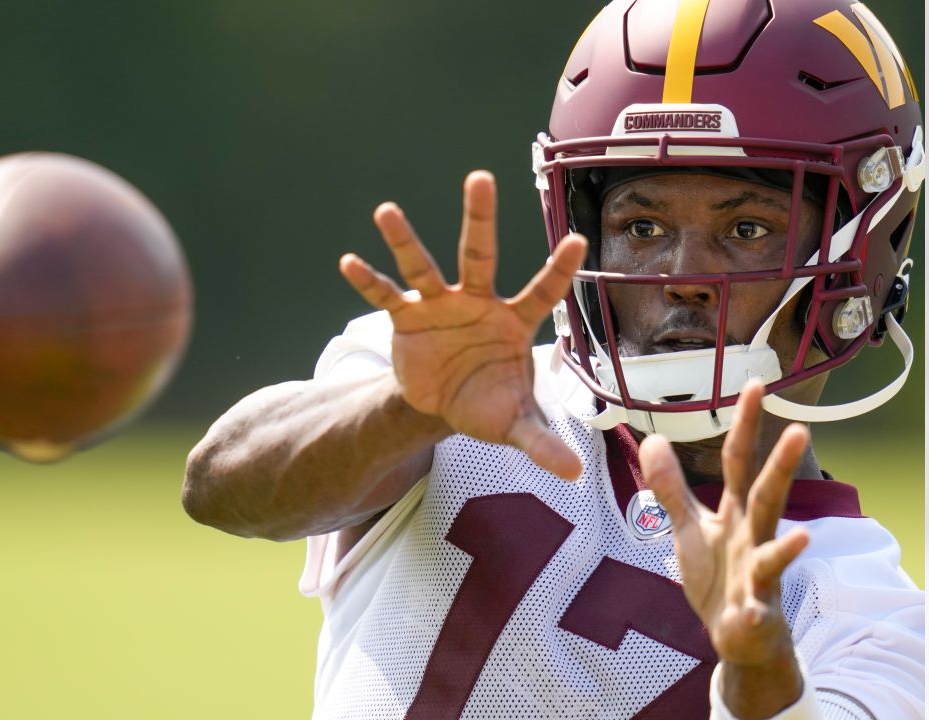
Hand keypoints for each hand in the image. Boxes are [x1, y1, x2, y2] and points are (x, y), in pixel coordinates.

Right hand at [338, 170, 587, 479]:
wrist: (446, 403)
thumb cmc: (491, 402)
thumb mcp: (516, 424)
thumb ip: (542, 442)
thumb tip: (572, 475)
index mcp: (514, 321)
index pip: (542, 291)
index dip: (559, 269)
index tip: (580, 241)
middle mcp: (477, 302)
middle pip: (478, 254)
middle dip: (479, 218)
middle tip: (479, 177)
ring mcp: (440, 305)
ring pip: (423, 266)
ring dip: (404, 240)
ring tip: (386, 211)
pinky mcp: (408, 318)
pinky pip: (387, 297)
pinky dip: (368, 282)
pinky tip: (349, 262)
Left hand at [638, 380, 810, 716]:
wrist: (738, 637)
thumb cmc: (718, 576)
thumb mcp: (689, 528)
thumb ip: (671, 487)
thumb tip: (653, 439)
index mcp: (735, 514)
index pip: (740, 462)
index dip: (745, 425)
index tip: (756, 384)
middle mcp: (752, 539)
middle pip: (767, 497)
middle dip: (783, 467)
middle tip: (800, 431)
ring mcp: (757, 577)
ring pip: (773, 556)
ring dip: (786, 548)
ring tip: (803, 536)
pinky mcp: (753, 615)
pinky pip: (755, 614)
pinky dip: (752, 615)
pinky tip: (749, 615)